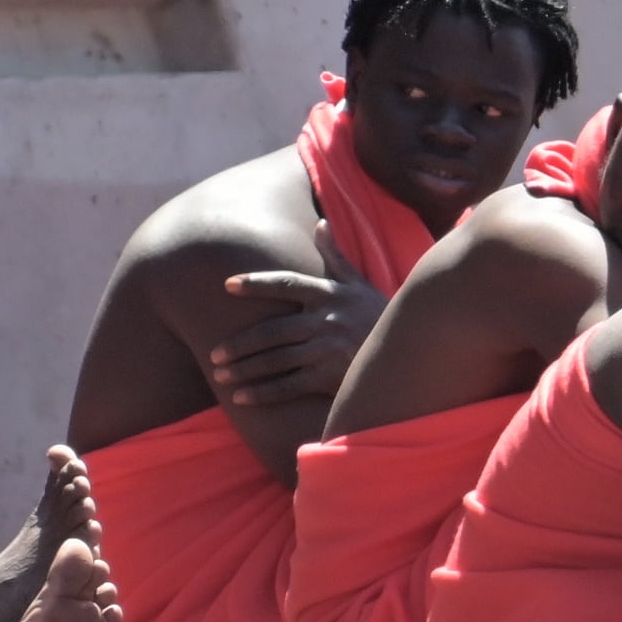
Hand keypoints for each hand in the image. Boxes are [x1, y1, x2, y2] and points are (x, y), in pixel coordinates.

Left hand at [211, 222, 386, 406]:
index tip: (228, 285)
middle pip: (271, 331)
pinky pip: (288, 386)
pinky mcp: (331, 376)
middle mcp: (327, 320)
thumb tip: (320, 223)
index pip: (286, 283)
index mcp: (328, 294)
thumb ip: (334, 256)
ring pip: (275, 360)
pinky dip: (262, 393)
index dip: (256, 284)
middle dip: (239, 344)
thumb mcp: (357, 284)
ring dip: (244, 370)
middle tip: (214, 354)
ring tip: (221, 376)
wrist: (407, 352)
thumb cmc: (375, 314)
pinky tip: (241, 398)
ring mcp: (328, 349)